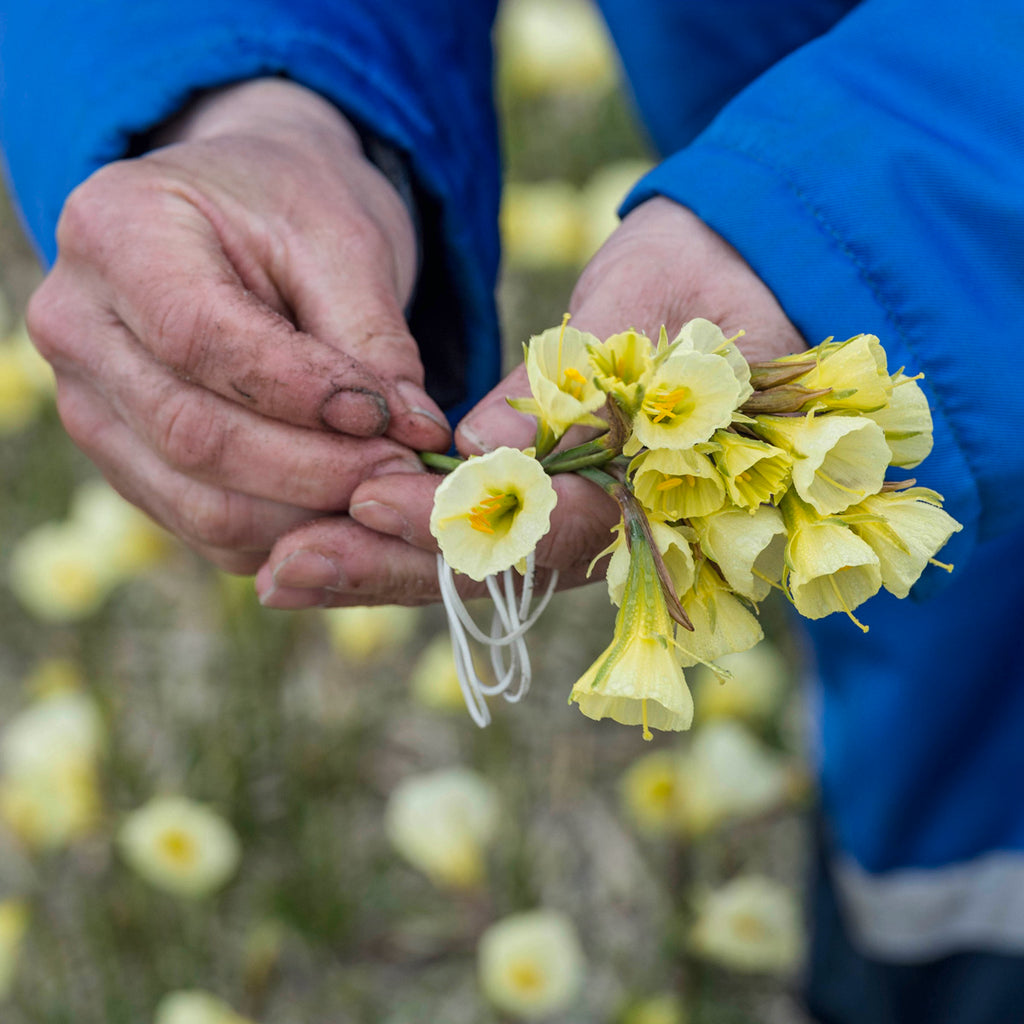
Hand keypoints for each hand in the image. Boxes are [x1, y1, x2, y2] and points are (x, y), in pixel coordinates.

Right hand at [26, 79, 450, 573]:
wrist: (240, 218)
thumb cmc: (289, 209)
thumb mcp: (343, 238)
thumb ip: (373, 336)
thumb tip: (415, 434)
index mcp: (116, 234)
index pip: (201, 339)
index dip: (306, 394)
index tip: (394, 418)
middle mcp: (78, 327)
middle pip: (194, 435)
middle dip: (317, 468)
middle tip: (404, 472)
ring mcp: (90, 406)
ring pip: (198, 500)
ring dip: (306, 514)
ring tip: (383, 489)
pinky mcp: (126, 462)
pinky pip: (204, 528)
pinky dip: (284, 532)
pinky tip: (345, 508)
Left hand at [256, 198, 806, 606]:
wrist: (725, 285)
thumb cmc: (696, 290)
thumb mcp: (642, 322)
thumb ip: (568, 391)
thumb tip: (476, 444)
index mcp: (652, 495)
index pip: (546, 529)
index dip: (457, 523)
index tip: (371, 500)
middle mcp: (608, 531)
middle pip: (492, 570)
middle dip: (389, 568)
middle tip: (290, 566)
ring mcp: (571, 528)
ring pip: (468, 566)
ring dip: (374, 569)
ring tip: (280, 570)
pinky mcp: (537, 511)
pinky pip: (464, 541)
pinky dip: (391, 545)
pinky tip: (317, 549)